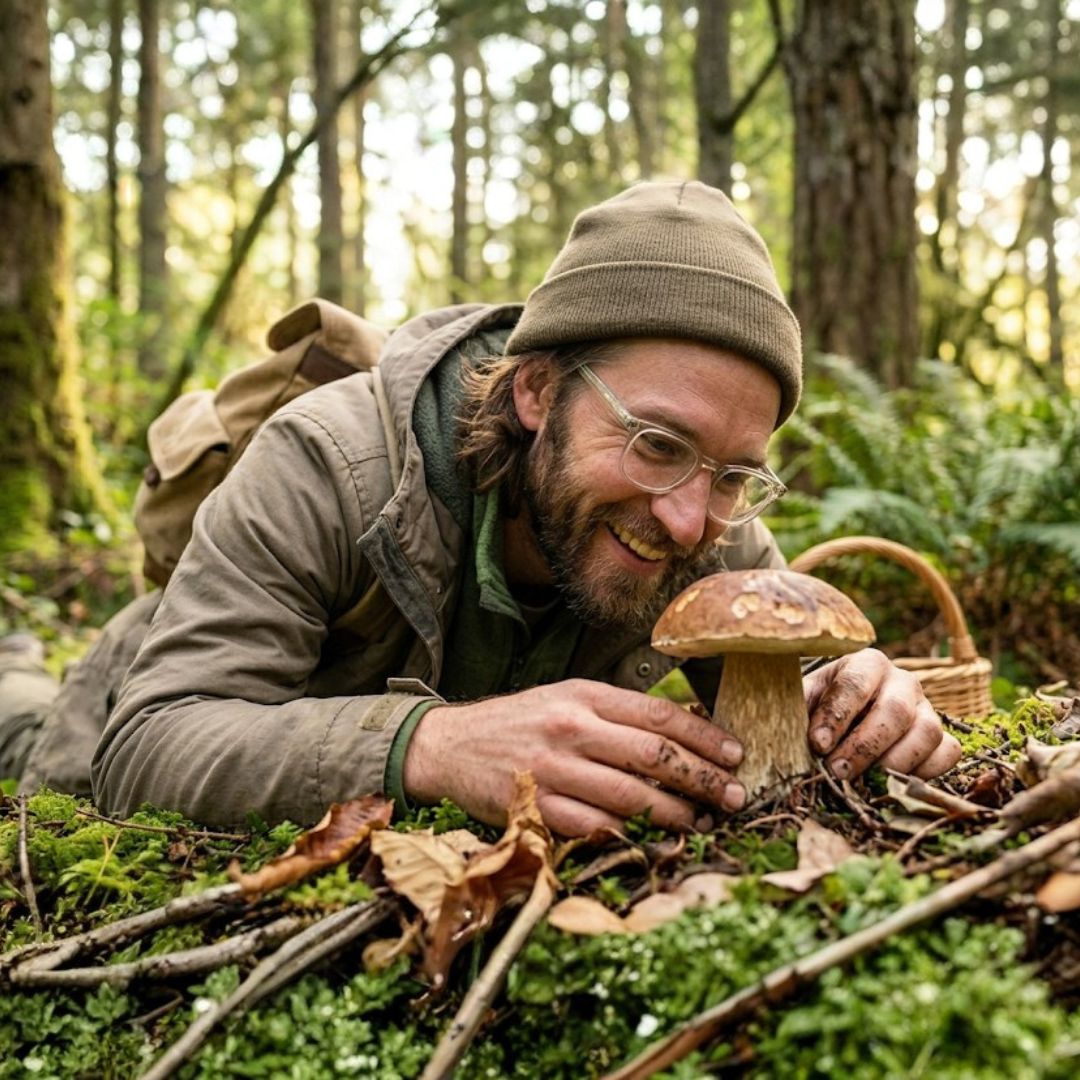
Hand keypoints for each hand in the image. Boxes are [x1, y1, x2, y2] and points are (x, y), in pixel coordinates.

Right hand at [402, 678, 745, 835]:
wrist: (451, 745)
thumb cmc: (519, 722)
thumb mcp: (567, 698)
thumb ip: (616, 712)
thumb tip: (682, 731)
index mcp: (584, 696)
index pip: (659, 715)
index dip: (705, 736)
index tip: (736, 753)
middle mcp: (571, 729)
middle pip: (654, 757)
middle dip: (704, 779)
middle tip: (734, 796)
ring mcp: (553, 771)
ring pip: (632, 798)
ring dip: (677, 815)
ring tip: (703, 822)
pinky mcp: (536, 809)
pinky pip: (596, 829)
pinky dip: (631, 837)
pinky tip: (654, 840)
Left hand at [803, 649, 961, 779]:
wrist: (848, 713)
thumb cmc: (822, 705)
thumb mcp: (805, 698)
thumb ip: (796, 709)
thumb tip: (783, 734)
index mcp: (867, 663)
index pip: (855, 684)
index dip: (836, 716)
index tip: (817, 744)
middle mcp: (903, 681)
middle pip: (895, 711)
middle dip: (864, 746)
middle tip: (837, 772)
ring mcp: (928, 709)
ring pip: (927, 732)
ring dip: (893, 763)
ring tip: (863, 783)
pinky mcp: (943, 736)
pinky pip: (947, 753)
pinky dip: (924, 772)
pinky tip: (892, 784)